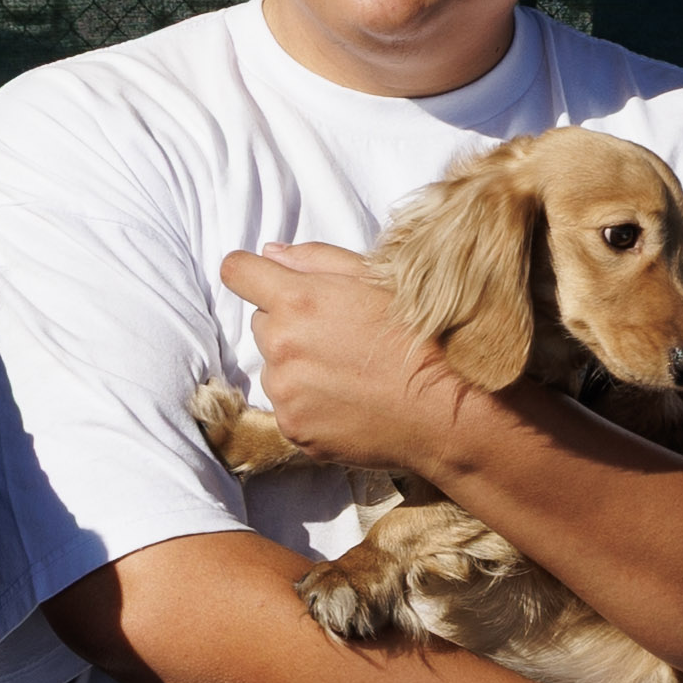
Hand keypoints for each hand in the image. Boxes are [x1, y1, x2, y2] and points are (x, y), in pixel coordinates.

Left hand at [220, 244, 469, 473]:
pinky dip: (309, 405)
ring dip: (297, 367)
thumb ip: (317, 260)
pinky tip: (348, 402)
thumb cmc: (419, 338)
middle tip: (337, 336)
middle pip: (261, 324)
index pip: (237, 272)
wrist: (444, 411)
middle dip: (288, 325)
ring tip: (349, 374)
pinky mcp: (292, 429)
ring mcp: (285, 391)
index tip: (265, 282)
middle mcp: (281, 345)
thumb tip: (271, 253)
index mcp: (298, 299)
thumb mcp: (378, 280)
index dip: (251, 274)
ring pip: (273, 368)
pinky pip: (288, 408)